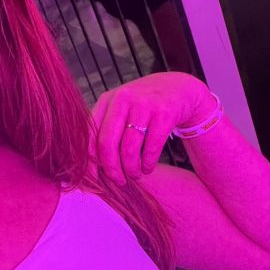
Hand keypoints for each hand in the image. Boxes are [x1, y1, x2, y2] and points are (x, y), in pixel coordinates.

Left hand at [88, 72, 213, 184]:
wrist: (179, 88)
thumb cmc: (144, 106)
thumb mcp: (122, 108)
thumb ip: (105, 129)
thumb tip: (91, 167)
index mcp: (106, 100)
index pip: (90, 135)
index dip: (90, 161)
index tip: (94, 180)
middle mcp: (122, 99)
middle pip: (107, 143)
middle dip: (112, 169)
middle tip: (119, 181)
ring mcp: (144, 104)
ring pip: (129, 148)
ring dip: (131, 169)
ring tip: (135, 176)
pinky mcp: (164, 113)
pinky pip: (151, 147)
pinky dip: (148, 163)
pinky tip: (148, 168)